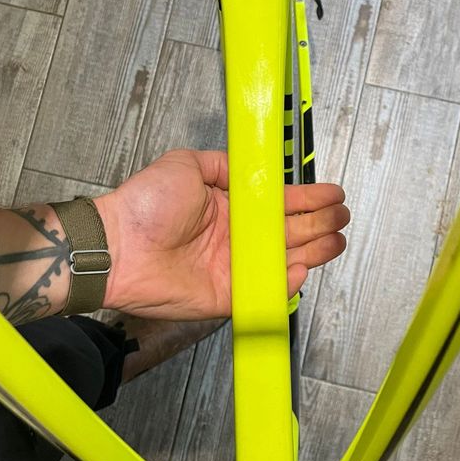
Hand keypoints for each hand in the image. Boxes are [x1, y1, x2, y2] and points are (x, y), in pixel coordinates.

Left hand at [94, 149, 348, 319]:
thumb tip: (251, 166)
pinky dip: (287, 281)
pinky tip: (304, 265)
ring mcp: (234, 268)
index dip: (308, 199)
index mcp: (230, 207)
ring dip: (314, 250)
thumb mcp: (186, 164)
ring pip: (284, 261)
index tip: (332, 194)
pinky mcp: (227, 296)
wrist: (118, 245)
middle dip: (319, 223)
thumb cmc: (146, 203)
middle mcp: (236, 238)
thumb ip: (223, 164)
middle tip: (341, 217)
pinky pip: (264, 291)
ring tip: (336, 239)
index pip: (279, 204)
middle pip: (289, 232)